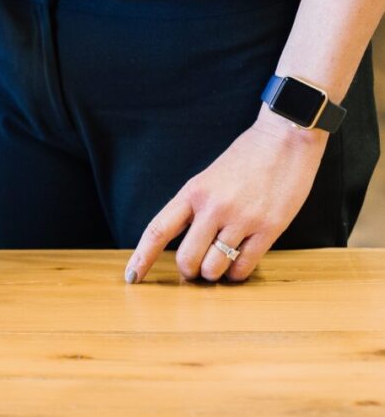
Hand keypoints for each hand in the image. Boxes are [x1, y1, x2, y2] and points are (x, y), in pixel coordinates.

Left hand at [126, 108, 327, 283]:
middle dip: (189, 271)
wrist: (285, 139)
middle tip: (195, 270)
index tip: (131, 277)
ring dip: (214, 275)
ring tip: (219, 267)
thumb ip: (193, 208)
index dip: (142, 258)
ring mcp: (242, 218)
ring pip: (215, 267)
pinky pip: (244, 266)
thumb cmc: (244, 160)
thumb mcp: (207, 179)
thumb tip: (182, 243)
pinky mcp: (269, 228)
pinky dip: (237, 274)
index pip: (158, 231)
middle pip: (187, 258)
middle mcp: (213, 207)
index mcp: (192, 192)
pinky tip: (237, 266)